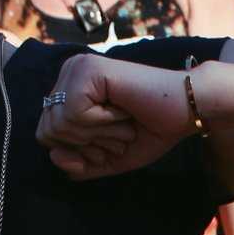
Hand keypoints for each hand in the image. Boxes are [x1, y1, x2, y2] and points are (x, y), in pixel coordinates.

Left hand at [34, 53, 190, 180]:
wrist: (186, 110)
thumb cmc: (152, 130)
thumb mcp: (109, 157)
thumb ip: (79, 165)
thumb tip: (53, 156)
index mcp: (70, 89)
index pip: (47, 136)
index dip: (80, 149)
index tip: (113, 137)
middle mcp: (69, 73)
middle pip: (47, 132)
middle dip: (86, 143)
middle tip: (119, 128)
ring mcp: (77, 68)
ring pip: (58, 124)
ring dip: (98, 133)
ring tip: (122, 119)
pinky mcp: (88, 70)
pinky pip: (72, 115)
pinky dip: (102, 123)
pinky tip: (122, 110)